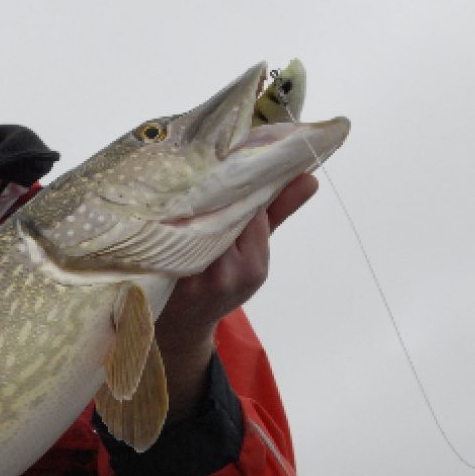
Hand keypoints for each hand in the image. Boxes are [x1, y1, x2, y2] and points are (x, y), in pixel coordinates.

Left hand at [153, 174, 317, 416]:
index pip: (252, 211)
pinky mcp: (164, 273)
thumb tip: (309, 178)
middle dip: (218, 184)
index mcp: (252, 268)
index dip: (246, 179)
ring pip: (196, 219)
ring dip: (192, 197)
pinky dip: (173, 214)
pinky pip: (171, 233)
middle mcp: (224, 274)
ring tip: (184, 171)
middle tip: (208, 153)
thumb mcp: (254, 250)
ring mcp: (191, 275)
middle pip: (223, 212)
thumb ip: (278, 212)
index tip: (241, 150)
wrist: (179, 324)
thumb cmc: (220, 279)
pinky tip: (168, 199)